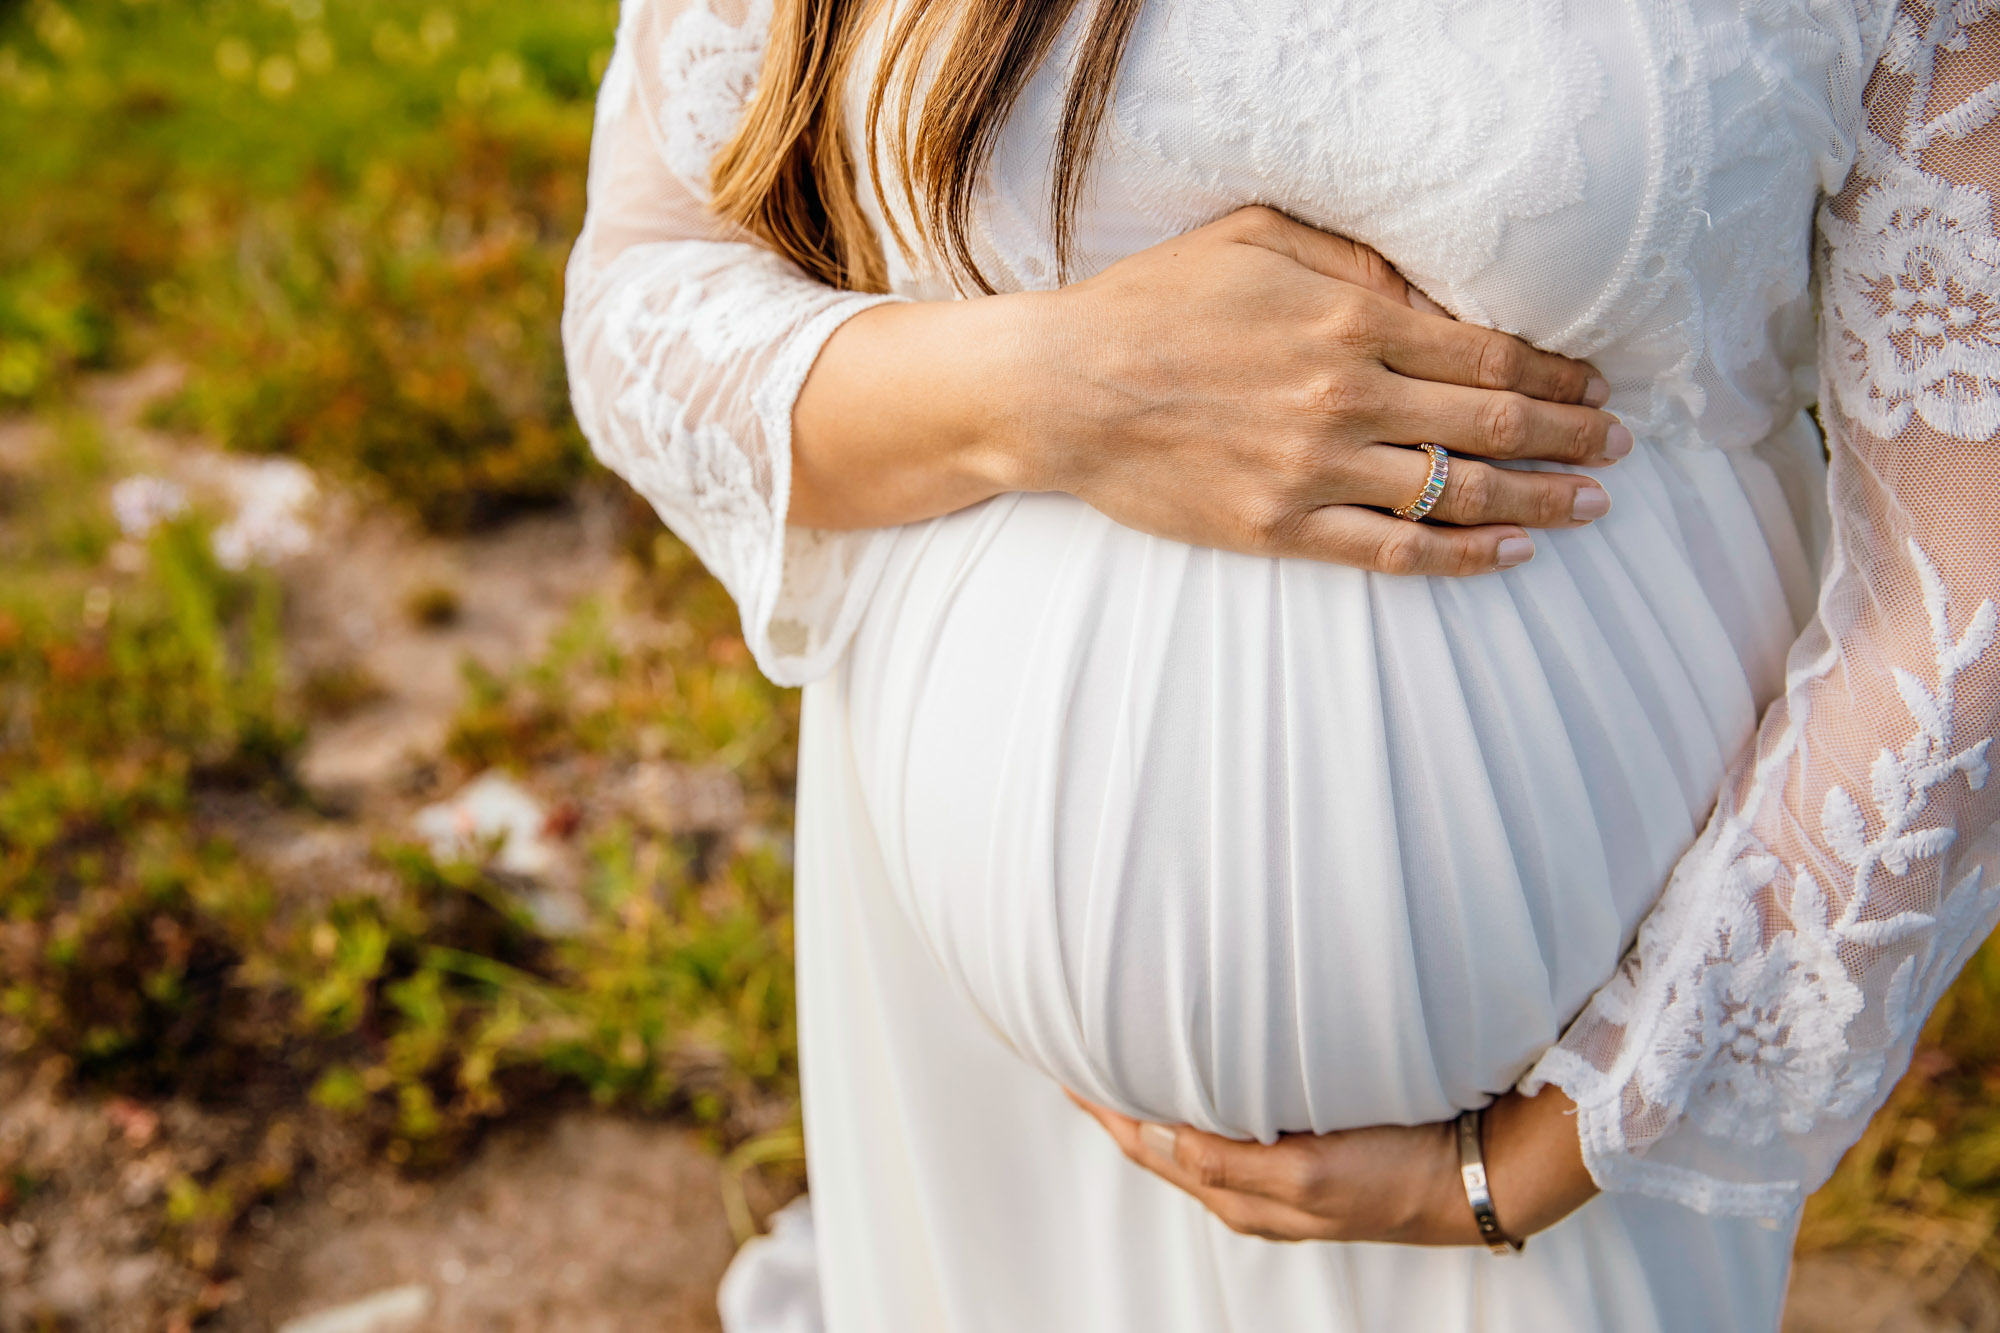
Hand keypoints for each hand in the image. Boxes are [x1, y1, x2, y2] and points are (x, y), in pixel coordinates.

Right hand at [1016, 207, 1627, 575]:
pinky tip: (1510, 553)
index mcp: (1350, 322)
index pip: (1489, 355)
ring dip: (1543, 499)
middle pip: (1496, 425)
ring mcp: (1316, 472)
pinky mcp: (1281, 528)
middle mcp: (1348, 399)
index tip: (1596, 383)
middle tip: (1620, 444)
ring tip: (1593, 504)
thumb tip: (1434, 295)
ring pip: (1461, 493)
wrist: (1062, 388)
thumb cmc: (1154, 303)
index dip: (1558, 373)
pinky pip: (1395, 550)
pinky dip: (1463, 555)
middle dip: (1574, 436)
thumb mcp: (1256, 240)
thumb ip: (1354, 262)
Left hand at [1069, 1086, 1597, 1245]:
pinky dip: (1199, 1100)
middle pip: (1161, 1142)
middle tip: (1077, 1054)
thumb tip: (1157, 1139)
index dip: (1103, 1109)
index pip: (1147, 1147)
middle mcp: (1248, 1189)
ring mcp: (1278, 1173)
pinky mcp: (1306, 1153)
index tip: (1063, 1066)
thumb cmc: (1395, 1177)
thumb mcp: (1305, 1175)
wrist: (1475, 1178)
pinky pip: (1231, 1124)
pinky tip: (1199, 1075)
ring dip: (1155, 1101)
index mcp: (1238, 1196)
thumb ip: (1227, 1160)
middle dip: (1118, 1105)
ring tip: (1122, 1059)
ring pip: (1193, 1133)